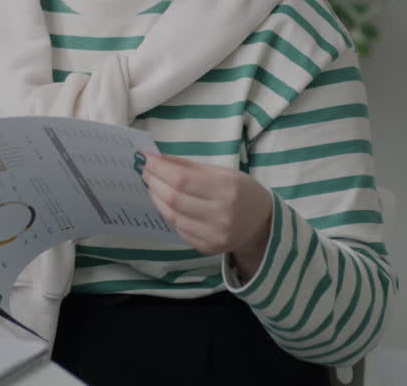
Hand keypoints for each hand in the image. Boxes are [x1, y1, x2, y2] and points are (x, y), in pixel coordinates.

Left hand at [141, 152, 273, 276]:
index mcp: (228, 189)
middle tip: (145, 171)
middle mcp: (222, 215)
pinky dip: (168, 214)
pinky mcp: (208, 248)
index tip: (146, 158)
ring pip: (173, 216)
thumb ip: (189, 167)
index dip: (160, 169)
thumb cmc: (240, 191)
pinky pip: (179, 230)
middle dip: (154, 182)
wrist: (261, 223)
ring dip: (156, 199)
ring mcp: (215, 235)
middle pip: (174, 199)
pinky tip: (164, 203)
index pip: (183, 179)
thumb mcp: (222, 172)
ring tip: (151, 185)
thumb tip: (157, 160)